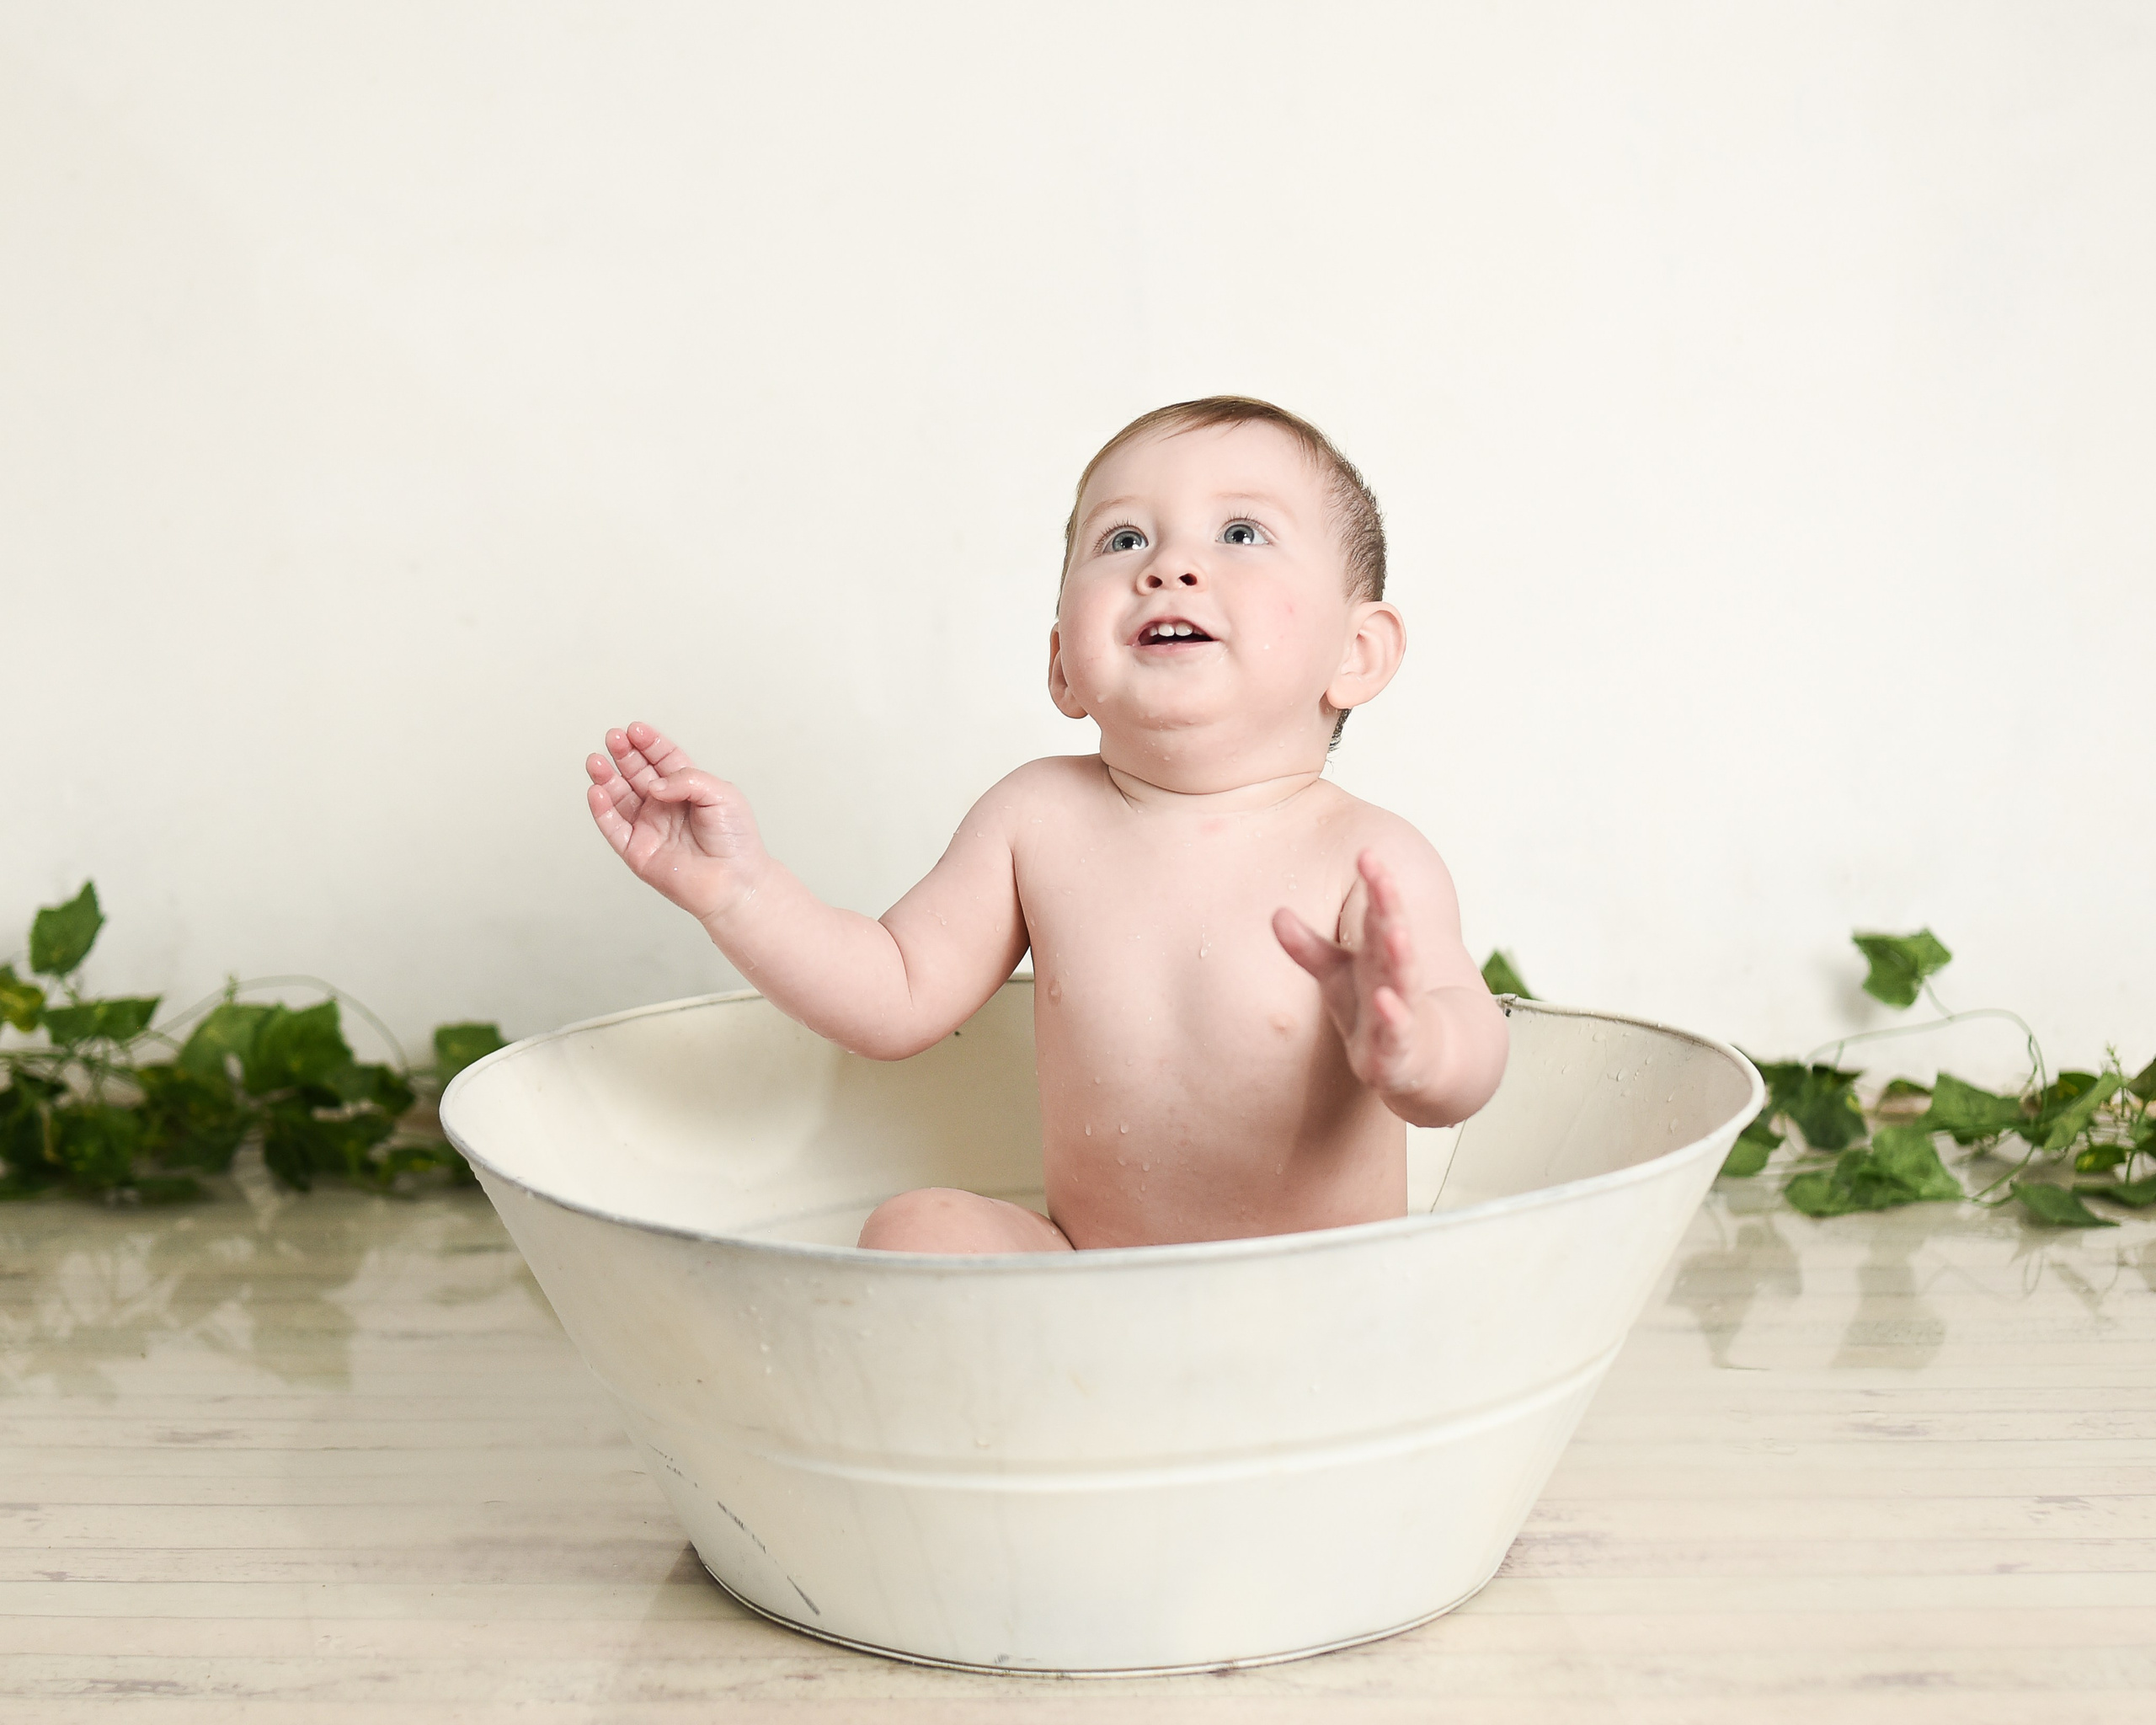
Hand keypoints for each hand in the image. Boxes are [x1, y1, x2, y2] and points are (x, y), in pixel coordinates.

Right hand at [585, 721, 766, 925]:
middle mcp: (664, 806)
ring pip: (619, 797)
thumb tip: (652, 786)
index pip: (662, 759)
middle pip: (637, 773)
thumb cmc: (736, 841)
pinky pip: (614, 828)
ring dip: (606, 778)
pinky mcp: (637, 851)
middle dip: (623, 754)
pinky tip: (597, 792)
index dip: (648, 744)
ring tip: (596, 762)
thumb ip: (687, 780)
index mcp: (687, 789)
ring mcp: (649, 827)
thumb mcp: (722, 794)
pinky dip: (602, 810)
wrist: (735, 881)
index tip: (635, 730)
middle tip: (613, 738)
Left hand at [1272, 849, 1430, 1099]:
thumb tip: (1275, 913)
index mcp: (1380, 953)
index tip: (1367, 853)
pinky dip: (1394, 1017)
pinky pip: (1397, 1030)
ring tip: (1396, 930)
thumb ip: (1306, 947)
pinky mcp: (1400, 1046)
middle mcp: (1395, 975)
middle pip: (1393, 935)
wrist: (1422, 1060)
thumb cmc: (1373, 1009)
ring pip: (1404, 978)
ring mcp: (1402, 1009)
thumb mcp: (1336, 975)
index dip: (1375, 883)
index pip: (1379, 911)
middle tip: (1382, 875)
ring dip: (1402, 955)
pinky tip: (1387, 1001)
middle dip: (1389, 905)